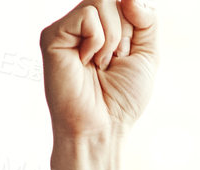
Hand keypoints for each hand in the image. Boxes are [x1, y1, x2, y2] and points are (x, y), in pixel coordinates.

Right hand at [41, 0, 158, 141]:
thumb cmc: (122, 99)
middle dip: (125, 32)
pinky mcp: (52, 36)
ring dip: (112, 38)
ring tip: (100, 65)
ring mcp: (67, 29)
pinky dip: (97, 41)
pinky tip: (87, 63)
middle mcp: (83, 25)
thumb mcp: (147, 55)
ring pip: (101, 1)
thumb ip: (147, 20)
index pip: (125, 2)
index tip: (126, 55)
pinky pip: (87, 16)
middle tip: (113, 61)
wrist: (102, 128)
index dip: (135, 24)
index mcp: (104, 28)